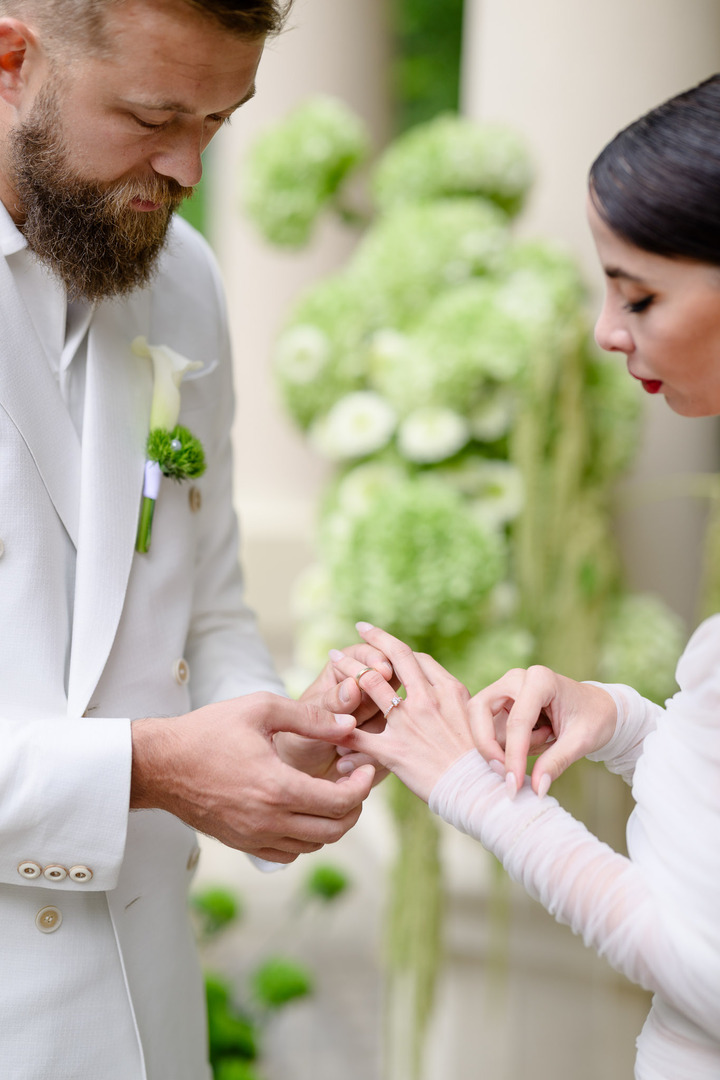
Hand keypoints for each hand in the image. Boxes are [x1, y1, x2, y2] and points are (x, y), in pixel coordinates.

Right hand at [130, 693, 375, 862]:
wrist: (161, 763)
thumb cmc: (209, 730)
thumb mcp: (261, 709)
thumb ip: (310, 716)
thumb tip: (349, 723)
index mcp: (277, 787)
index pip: (340, 801)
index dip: (362, 786)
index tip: (364, 766)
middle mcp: (268, 820)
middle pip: (334, 829)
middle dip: (355, 805)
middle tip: (354, 779)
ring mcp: (254, 836)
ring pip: (314, 844)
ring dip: (332, 821)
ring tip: (332, 790)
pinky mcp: (243, 843)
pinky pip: (289, 853)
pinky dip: (306, 836)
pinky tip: (304, 808)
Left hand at [276, 643, 395, 782]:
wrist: (303, 773)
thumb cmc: (299, 737)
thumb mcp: (310, 718)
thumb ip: (331, 703)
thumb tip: (353, 687)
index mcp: (345, 672)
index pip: (368, 654)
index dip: (377, 660)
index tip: (382, 671)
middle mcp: (366, 691)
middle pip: (389, 684)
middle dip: (374, 703)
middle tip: (352, 723)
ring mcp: (379, 716)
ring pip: (394, 714)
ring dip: (369, 732)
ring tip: (338, 747)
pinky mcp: (387, 742)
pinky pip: (392, 743)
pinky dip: (370, 753)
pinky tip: (345, 762)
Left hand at [329, 624, 473, 801]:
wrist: (480, 791)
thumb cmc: (482, 760)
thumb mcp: (475, 719)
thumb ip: (456, 701)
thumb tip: (445, 691)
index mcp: (448, 690)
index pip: (417, 659)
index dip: (397, 648)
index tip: (385, 642)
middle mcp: (427, 699)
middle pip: (394, 658)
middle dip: (374, 640)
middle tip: (360, 629)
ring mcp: (409, 723)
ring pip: (371, 683)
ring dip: (349, 669)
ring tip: (335, 658)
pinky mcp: (395, 750)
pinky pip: (359, 735)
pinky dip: (342, 731)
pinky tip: (330, 724)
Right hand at [469, 666, 617, 797]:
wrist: (599, 708)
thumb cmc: (593, 719)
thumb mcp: (580, 742)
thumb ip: (556, 763)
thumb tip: (536, 790)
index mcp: (540, 679)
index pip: (517, 721)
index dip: (513, 756)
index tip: (514, 785)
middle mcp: (516, 678)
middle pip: (480, 711)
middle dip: (489, 746)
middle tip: (508, 774)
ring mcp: (506, 688)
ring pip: (482, 722)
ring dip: (506, 744)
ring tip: (545, 741)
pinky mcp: (501, 701)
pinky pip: (490, 727)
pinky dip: (507, 742)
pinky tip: (537, 739)